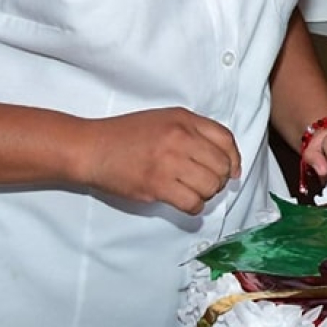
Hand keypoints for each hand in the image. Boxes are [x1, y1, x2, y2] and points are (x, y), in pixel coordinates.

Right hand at [78, 107, 240, 214]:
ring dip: (207, 194)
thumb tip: (225, 160)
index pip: (225, 139)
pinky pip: (192, 203)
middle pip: (222, 166)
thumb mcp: (164, 119)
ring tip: (193, 192)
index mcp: (183, 119)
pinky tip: (185, 202)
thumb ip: (194, 132)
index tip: (232, 170)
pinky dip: (194, 207)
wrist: (93, 148)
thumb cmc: (126, 135)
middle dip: (219, 179)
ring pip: (210, 186)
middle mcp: (180, 138)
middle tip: (207, 183)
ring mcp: (169, 162)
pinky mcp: (157, 185)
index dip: (234, 158)